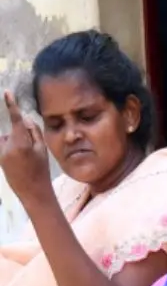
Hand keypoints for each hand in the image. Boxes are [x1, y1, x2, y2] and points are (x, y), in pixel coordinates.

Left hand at [0, 91, 53, 205]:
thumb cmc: (41, 170)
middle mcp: (7, 146)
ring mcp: (0, 153)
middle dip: (20, 136)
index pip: (15, 120)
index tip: (7, 93)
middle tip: (31, 152)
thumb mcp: (43, 150)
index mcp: (21, 142)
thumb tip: (25, 118)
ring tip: (24, 160)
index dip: (11, 105)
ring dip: (14, 144)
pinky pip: (3, 147)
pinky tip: (19, 163)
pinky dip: (10, 150)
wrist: (32, 192)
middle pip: (13, 131)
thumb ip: (33, 132)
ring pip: (6, 139)